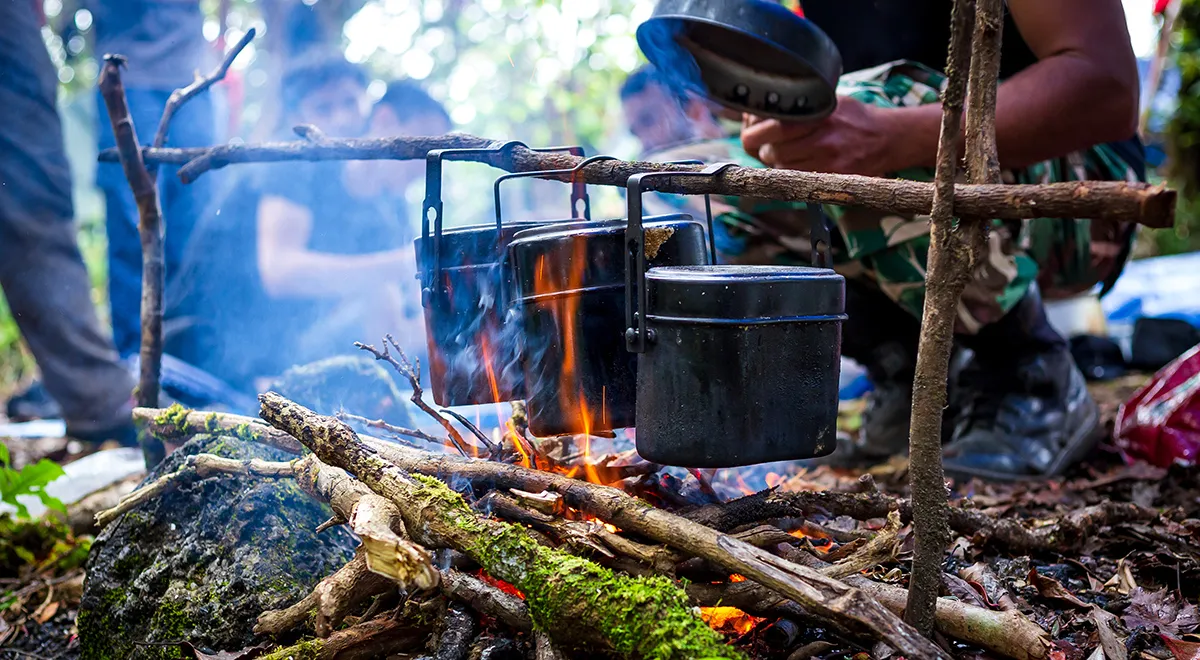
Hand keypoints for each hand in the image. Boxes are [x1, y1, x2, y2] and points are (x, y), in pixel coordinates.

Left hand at [741, 96, 899, 175]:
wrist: (889, 137)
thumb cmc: (855, 117)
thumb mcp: (828, 100)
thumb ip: (796, 106)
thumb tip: (756, 113)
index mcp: (816, 113)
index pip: (769, 127)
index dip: (754, 132)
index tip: (754, 130)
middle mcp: (821, 136)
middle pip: (769, 151)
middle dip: (763, 149)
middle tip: (770, 145)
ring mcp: (827, 159)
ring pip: (781, 168)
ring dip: (777, 163)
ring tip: (788, 154)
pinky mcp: (833, 176)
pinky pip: (798, 179)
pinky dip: (792, 174)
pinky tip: (799, 164)